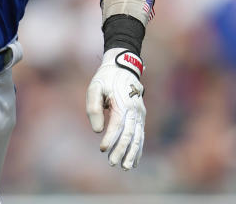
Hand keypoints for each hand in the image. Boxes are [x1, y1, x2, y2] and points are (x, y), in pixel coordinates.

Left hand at [85, 48, 145, 169]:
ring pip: (138, 137)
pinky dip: (138, 148)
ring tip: (126, 167)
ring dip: (132, 153)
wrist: (123, 67)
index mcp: (122, 103)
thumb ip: (94, 108)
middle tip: (112, 163)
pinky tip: (135, 160)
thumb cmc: (106, 79)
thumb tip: (97, 130)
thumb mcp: (95, 88)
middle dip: (121, 150)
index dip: (110, 138)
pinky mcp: (140, 116)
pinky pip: (141, 135)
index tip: (102, 149)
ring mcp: (140, 114)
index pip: (117, 125)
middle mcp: (134, 110)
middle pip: (129, 134)